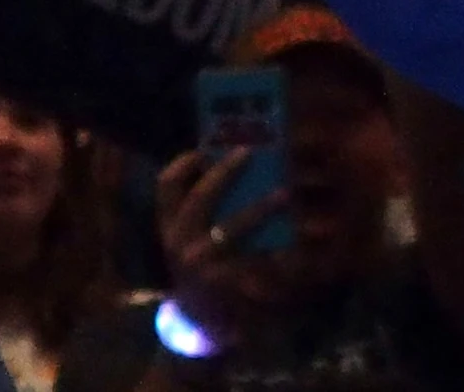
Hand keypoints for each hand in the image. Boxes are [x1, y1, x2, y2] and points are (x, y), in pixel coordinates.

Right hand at [157, 149, 288, 349]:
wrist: (198, 315)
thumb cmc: (200, 261)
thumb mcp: (189, 236)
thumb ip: (203, 206)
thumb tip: (237, 162)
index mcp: (169, 225)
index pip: (165, 187)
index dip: (182, 163)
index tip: (204, 148)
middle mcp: (180, 242)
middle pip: (200, 198)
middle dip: (224, 173)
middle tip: (249, 151)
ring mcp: (202, 262)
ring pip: (232, 227)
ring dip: (260, 207)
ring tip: (285, 192)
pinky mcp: (225, 280)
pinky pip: (255, 257)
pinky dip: (278, 247)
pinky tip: (297, 238)